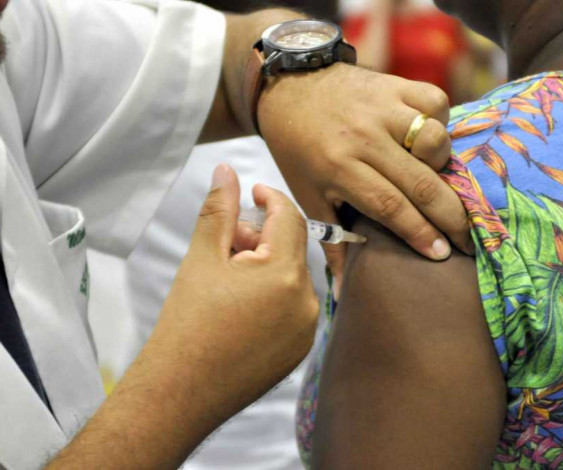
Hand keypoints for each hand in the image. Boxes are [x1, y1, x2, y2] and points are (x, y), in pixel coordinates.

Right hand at [48, 165, 318, 468]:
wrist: (180, 392)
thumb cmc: (187, 323)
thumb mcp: (203, 258)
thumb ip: (220, 210)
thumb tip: (227, 171)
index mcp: (286, 275)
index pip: (290, 218)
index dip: (271, 198)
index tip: (253, 192)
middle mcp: (308, 303)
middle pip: (292, 248)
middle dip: (262, 237)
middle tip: (226, 244)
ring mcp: (307, 330)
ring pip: (293, 278)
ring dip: (268, 266)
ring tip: (228, 279)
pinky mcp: (300, 350)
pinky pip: (295, 307)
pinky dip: (274, 295)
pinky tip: (240, 306)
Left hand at [258, 64, 471, 283]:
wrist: (290, 88)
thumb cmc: (298, 148)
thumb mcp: (307, 194)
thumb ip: (330, 239)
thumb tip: (342, 289)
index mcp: (338, 167)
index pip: (390, 206)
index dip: (419, 233)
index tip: (442, 254)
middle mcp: (364, 137)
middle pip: (420, 182)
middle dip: (451, 216)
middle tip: (467, 239)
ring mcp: (383, 107)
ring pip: (434, 140)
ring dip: (443, 164)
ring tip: (435, 178)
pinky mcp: (396, 84)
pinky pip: (435, 104)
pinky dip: (439, 123)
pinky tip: (427, 139)